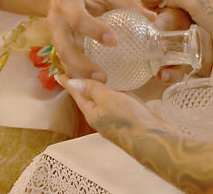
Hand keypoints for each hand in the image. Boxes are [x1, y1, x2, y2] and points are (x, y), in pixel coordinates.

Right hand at [43, 0, 156, 79]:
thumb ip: (126, 3)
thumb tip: (153, 19)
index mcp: (68, 3)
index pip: (78, 19)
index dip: (95, 30)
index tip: (114, 41)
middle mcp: (56, 22)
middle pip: (65, 47)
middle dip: (82, 64)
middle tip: (103, 76)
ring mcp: (54, 36)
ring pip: (63, 60)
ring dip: (79, 73)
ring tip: (100, 83)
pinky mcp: (57, 46)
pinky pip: (64, 63)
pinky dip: (76, 73)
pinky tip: (92, 83)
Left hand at [57, 74, 173, 135]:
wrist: (155, 141)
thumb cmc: (129, 120)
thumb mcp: (108, 100)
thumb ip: (92, 90)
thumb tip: (72, 82)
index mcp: (93, 113)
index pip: (77, 94)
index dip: (68, 83)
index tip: (58, 73)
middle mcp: (102, 116)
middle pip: (88, 97)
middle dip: (81, 85)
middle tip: (72, 71)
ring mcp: (117, 117)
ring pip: (103, 99)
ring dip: (97, 88)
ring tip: (92, 77)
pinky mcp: (130, 116)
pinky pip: (118, 101)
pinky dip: (113, 93)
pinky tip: (116, 87)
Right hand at [140, 0, 212, 54]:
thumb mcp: (196, 3)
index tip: (140, 5)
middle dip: (157, 7)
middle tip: (148, 21)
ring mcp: (202, 9)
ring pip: (177, 10)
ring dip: (167, 17)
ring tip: (157, 29)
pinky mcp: (207, 22)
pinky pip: (185, 20)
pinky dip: (177, 25)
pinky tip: (174, 35)